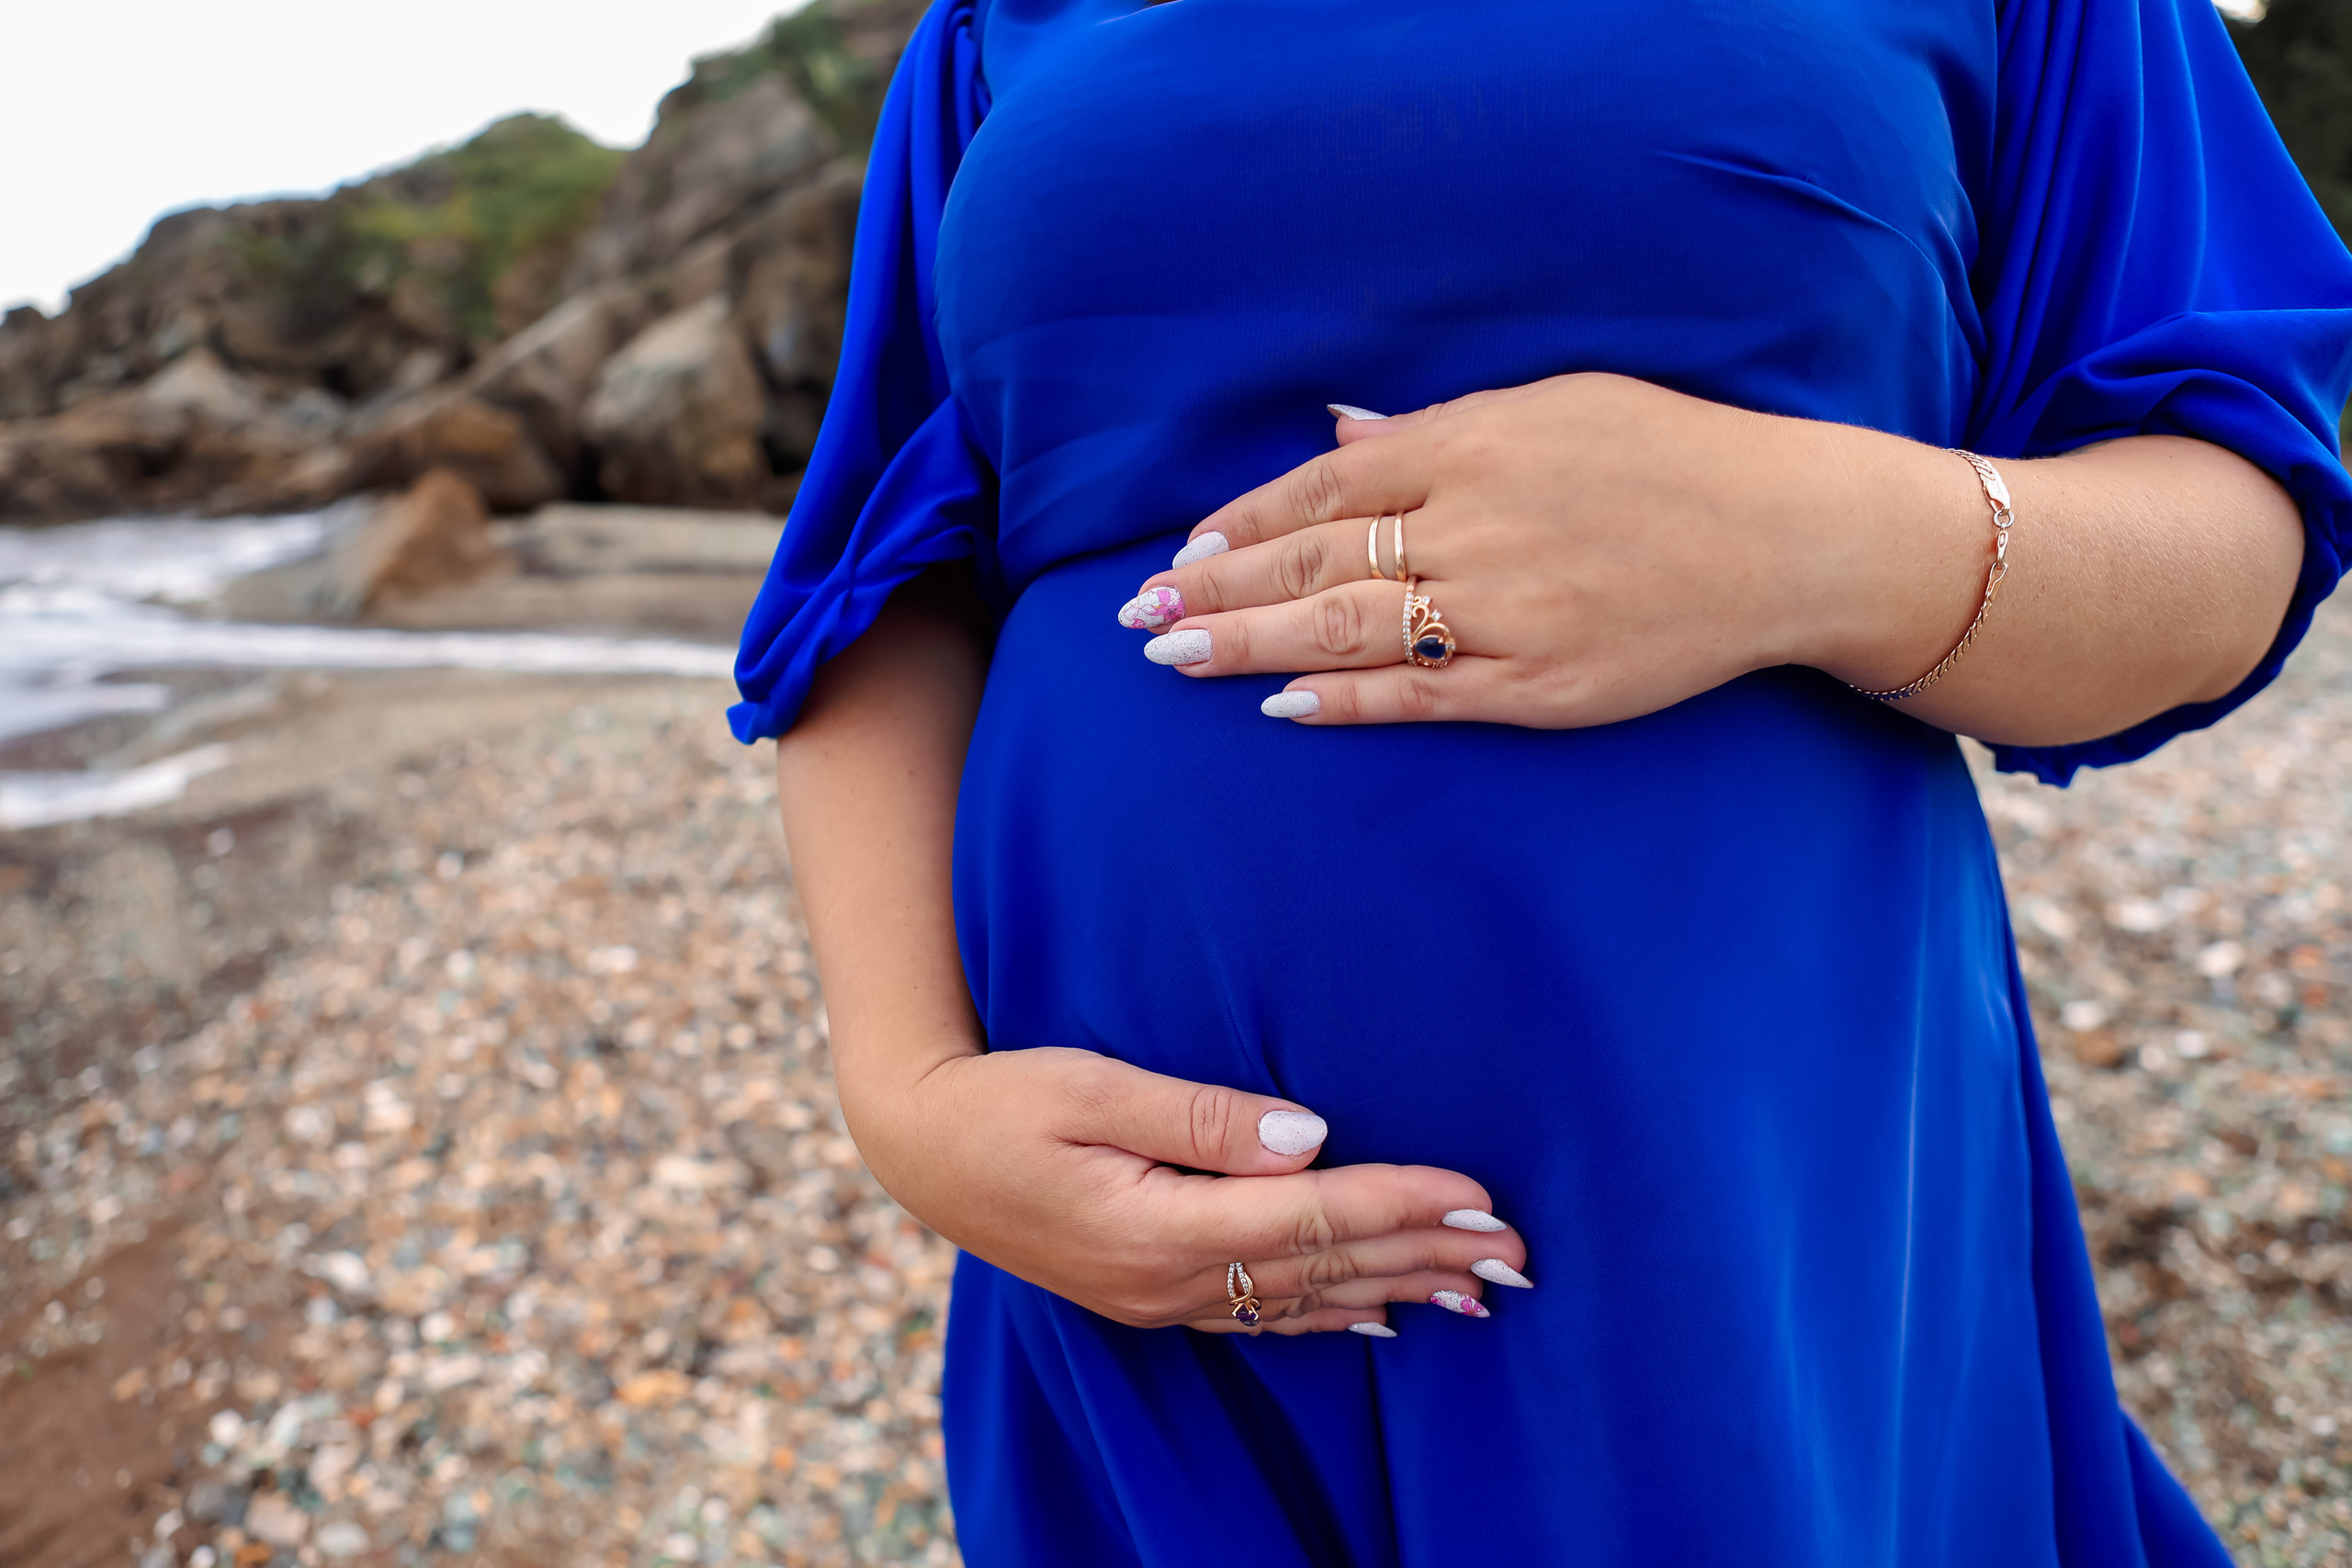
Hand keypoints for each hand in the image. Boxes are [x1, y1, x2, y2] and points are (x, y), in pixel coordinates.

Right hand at [841, 1045, 1531, 1333]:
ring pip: (1302, 1302)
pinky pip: (1261, 1318)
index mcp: (1156, 1227)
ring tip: (1480, 1291)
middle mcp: (1166, 1280)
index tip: (1478, 1194)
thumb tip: (1310, 1136)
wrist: (917, 1148)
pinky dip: (1331, 1316)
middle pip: (1322, 1269)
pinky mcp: (1148, 1294)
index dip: (1401, 1204)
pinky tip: (1379, 1318)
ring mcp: (1157, 1299)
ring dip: (1396, 1290)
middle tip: (1520, 1253)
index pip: (1309, 1218)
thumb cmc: (1000, 1098)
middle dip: (1425, 1255)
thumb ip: (1200, 1116)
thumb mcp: (1090, 1084)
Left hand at [1117, 373, 1969, 724]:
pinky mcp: (1541, 684)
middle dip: (1218, 589)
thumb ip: (1437, 428)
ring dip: (1252, 645)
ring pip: (1350, 629)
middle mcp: (1476, 523)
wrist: (1789, 537)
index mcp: (1475, 442)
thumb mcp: (1554, 405)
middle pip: (1316, 560)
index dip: (1245, 522)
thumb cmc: (1670, 457)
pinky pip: (1422, 698)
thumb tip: (1335, 434)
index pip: (1326, 487)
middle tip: (1139, 616)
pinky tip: (1280, 706)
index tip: (1185, 551)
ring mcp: (1506, 610)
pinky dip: (1346, 700)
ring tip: (1174, 657)